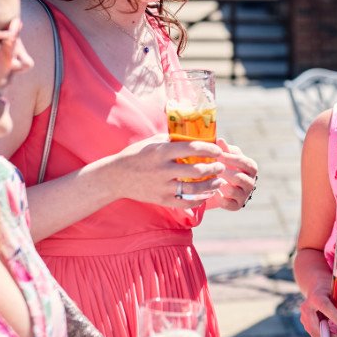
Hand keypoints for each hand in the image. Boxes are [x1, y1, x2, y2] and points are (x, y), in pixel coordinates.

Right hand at [106, 134, 225, 207]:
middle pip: (196, 171)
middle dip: (213, 169)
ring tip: (218, 181)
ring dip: (210, 185)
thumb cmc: (135, 156)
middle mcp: (163, 170)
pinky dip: (199, 200)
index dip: (209, 149)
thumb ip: (171, 139)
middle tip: (220, 166)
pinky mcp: (161, 200)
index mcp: (161, 152)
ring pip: (194, 189)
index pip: (192, 148)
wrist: (115, 177)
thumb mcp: (151, 142)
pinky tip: (207, 195)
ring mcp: (162, 187)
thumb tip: (192, 134)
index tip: (218, 150)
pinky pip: (185, 203)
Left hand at [207, 139, 258, 211]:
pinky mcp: (236, 206)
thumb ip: (224, 149)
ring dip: (221, 185)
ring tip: (211, 179)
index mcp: (251, 168)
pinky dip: (220, 198)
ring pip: (234, 191)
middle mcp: (251, 183)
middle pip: (240, 178)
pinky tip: (212, 191)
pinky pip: (229, 204)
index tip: (217, 155)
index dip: (231, 159)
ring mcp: (244, 196)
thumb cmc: (225, 165)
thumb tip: (220, 140)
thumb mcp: (225, 156)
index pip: (245, 163)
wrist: (220, 185)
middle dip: (225, 173)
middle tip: (212, 168)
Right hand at [299, 284, 336, 336]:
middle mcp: (307, 307)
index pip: (325, 307)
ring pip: (316, 334)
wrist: (315, 287)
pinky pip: (316, 335)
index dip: (336, 317)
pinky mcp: (305, 324)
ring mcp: (304, 317)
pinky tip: (336, 335)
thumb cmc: (330, 288)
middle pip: (316, 327)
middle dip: (331, 335)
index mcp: (316, 296)